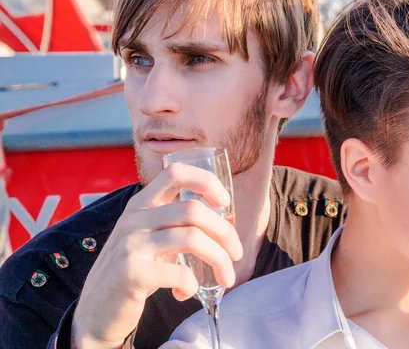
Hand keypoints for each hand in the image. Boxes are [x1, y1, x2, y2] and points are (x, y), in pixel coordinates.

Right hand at [72, 163, 242, 347]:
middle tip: (235, 254)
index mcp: (141, 205)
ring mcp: (131, 244)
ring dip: (219, 259)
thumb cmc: (133, 271)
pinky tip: (186, 293)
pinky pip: (179, 272)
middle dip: (225, 233)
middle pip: (193, 210)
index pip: (175, 173)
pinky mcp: (130, 273)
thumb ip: (175, 225)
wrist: (95, 312)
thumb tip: (223, 221)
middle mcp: (135, 219)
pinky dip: (192, 284)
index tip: (225, 202)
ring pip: (192, 238)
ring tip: (226, 278)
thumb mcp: (149, 238)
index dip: (206, 181)